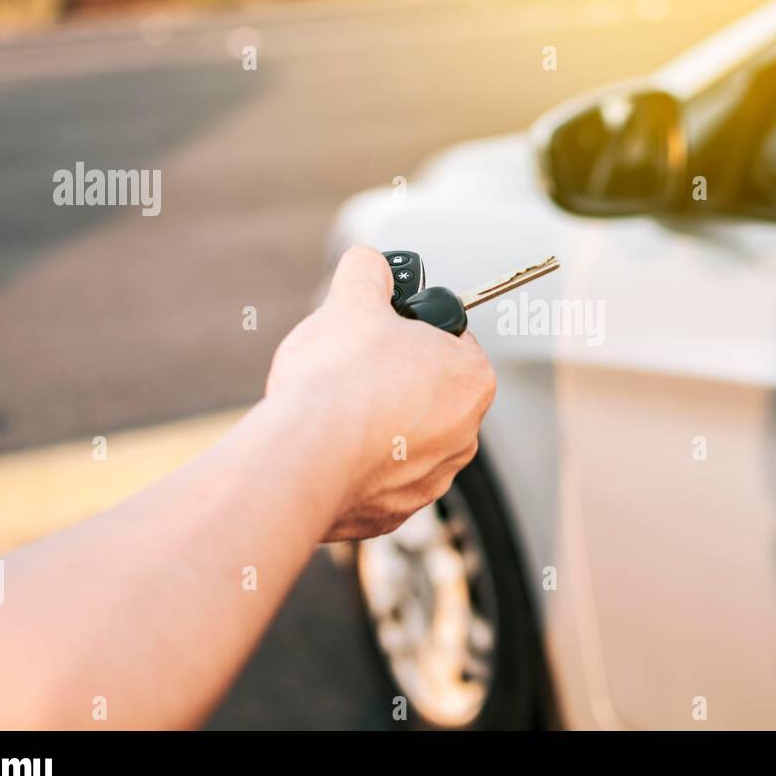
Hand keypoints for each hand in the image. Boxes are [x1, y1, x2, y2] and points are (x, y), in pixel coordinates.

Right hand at [265, 246, 495, 540]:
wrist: (303, 455)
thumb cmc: (339, 378)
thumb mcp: (354, 299)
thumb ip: (369, 272)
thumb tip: (370, 262)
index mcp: (472, 379)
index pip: (452, 342)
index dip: (412, 330)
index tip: (382, 332)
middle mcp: (464, 435)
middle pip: (427, 393)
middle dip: (392, 379)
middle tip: (350, 368)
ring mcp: (430, 480)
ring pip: (402, 439)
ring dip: (374, 424)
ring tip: (333, 409)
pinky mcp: (393, 513)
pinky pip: (376, 480)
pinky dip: (354, 464)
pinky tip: (326, 447)